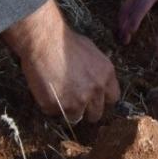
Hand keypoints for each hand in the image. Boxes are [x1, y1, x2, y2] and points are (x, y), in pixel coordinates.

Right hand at [1, 0, 119, 122]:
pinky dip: (50, 105)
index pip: (113, 98)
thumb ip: (98, 71)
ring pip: (75, 117)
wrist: (44, 41)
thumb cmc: (66, 42)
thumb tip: (98, 81)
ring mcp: (76, 101)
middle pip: (96, 113)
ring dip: (68, 110)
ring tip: (58, 94)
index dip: (102, 99)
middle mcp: (95, 91)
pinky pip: (54, 112)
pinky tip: (46, 89)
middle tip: (75, 101)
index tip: (94, 98)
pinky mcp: (57, 106)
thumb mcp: (92, 53)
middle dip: (87, 109)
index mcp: (106, 76)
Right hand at [116, 0, 157, 44]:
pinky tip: (122, 28)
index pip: (141, 8)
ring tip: (122, 38)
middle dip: (125, 26)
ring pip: (124, 9)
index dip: (135, 20)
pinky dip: (122, 18)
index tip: (131, 31)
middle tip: (125, 41)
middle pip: (129, 11)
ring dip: (121, 23)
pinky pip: (125, 7)